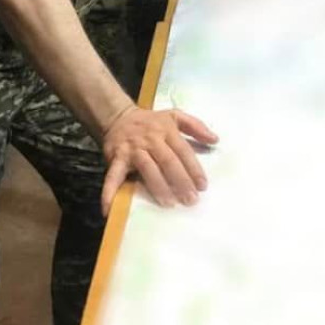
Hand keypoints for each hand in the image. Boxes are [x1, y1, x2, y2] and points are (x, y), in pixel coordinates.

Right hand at [101, 105, 217, 214]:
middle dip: (181, 180)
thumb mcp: (174, 116)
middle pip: (168, 160)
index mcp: (166, 130)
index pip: (183, 150)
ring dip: (158, 186)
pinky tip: (109, 208)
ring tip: (169, 203)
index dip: (193, 168)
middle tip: (190, 199)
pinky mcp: (116, 157)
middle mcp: (151, 139)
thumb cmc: (150, 121)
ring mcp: (133, 149)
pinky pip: (113, 175)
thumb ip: (195, 126)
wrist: (118, 116)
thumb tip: (215, 139)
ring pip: (147, 168)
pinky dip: (110, 191)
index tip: (203, 186)